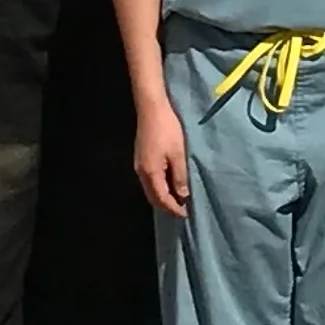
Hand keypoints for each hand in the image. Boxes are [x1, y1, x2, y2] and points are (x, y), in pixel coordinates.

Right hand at [134, 96, 191, 217]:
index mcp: (151, 173)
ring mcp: (139, 165)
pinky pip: (149, 180)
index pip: (162, 198)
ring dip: (163, 197)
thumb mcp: (179, 153)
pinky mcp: (141, 159)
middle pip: (152, 197)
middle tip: (182, 210)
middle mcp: (141, 172)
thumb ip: (180, 176)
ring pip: (150, 189)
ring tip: (178, 200)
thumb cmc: (168, 130)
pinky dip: (159, 187)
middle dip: (167, 206)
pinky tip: (169, 184)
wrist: (152, 109)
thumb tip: (182, 195)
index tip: (186, 214)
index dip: (173, 208)